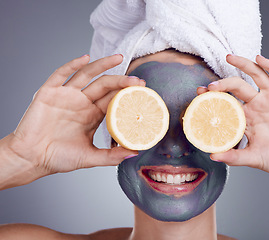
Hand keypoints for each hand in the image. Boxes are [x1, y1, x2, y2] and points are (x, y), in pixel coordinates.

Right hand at [8, 54, 144, 176]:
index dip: (127, 94)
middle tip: (138, 81)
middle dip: (121, 81)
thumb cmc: (58, 158)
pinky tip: (85, 59)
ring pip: (87, 75)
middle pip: (104, 85)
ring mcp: (66, 96)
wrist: (31, 159)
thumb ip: (111, 156)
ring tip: (118, 58)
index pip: (113, 99)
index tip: (143, 91)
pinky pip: (61, 74)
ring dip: (102, 65)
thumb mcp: (90, 157)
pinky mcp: (49, 93)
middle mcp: (82, 102)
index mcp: (92, 115)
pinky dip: (72, 65)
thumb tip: (134, 153)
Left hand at [198, 55, 268, 181]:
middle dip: (223, 84)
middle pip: (237, 86)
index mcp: (247, 117)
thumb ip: (233, 157)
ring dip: (244, 64)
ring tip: (229, 57)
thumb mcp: (253, 158)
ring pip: (257, 76)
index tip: (199, 93)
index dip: (213, 96)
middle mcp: (258, 105)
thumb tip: (212, 156)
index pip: (226, 102)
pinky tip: (259, 59)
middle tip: (210, 86)